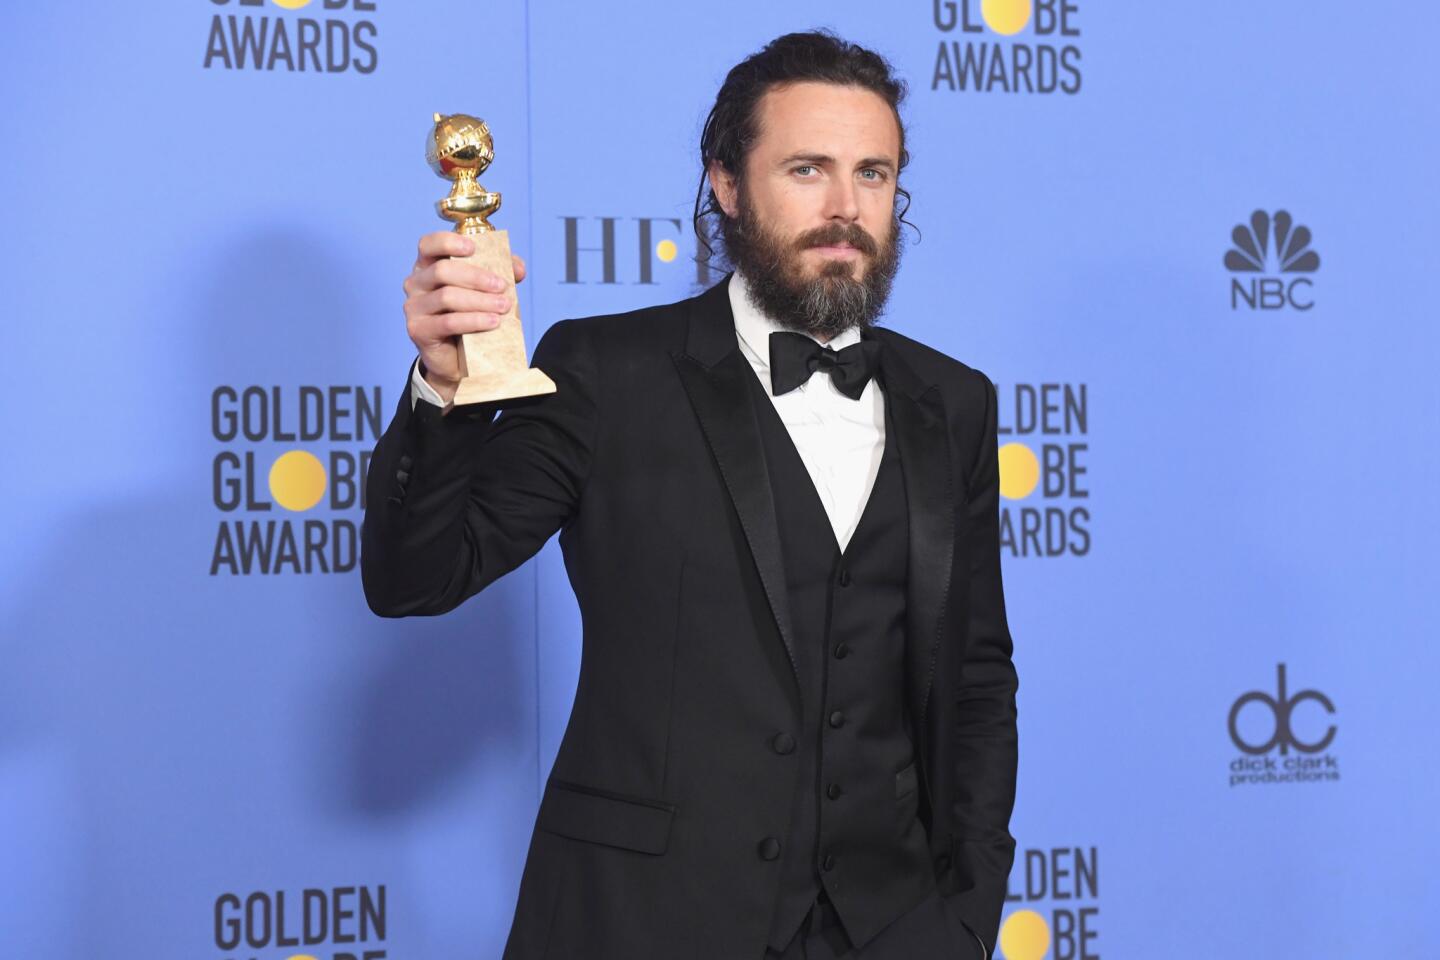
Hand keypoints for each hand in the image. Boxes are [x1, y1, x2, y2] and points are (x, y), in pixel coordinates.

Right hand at [402, 231, 527, 403]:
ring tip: (503, 306)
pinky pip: (448, 322)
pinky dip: (474, 320)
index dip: (448, 242)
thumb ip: (500, 273)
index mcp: (428, 266)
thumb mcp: (484, 291)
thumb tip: (518, 267)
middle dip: (476, 277)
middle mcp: (416, 283)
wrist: (456, 357)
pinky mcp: (418, 330)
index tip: (473, 248)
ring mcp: (414, 307)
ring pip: (447, 296)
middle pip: (442, 270)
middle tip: (502, 287)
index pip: (428, 245)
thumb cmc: (468, 316)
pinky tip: (492, 322)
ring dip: (480, 301)